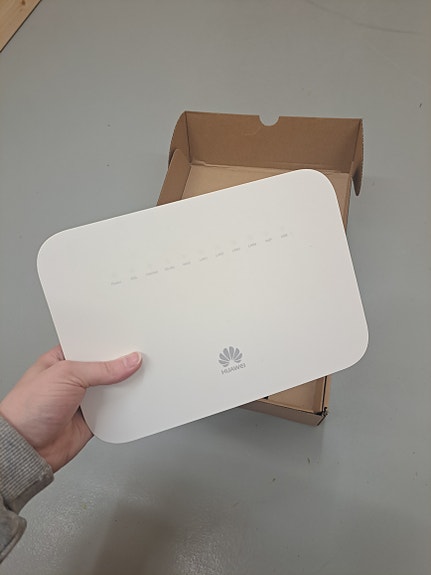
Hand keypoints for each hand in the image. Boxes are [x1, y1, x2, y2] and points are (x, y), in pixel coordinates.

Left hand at [0, 346, 141, 471]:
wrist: (25, 449)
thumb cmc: (27, 408)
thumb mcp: (66, 374)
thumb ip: (101, 368)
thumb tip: (128, 361)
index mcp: (63, 359)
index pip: (93, 346)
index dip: (111, 344)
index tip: (131, 343)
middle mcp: (74, 378)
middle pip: (106, 367)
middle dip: (121, 365)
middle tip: (139, 360)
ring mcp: (83, 399)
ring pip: (112, 389)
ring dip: (124, 386)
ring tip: (139, 379)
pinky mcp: (92, 419)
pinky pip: (114, 411)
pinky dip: (123, 408)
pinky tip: (131, 400)